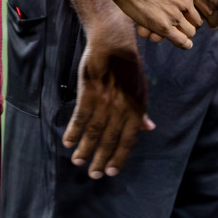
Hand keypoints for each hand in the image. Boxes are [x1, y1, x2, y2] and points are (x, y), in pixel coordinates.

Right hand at [64, 8, 154, 178]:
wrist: (113, 43)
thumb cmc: (128, 66)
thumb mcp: (141, 88)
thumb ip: (141, 111)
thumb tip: (149, 129)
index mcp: (136, 107)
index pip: (129, 139)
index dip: (119, 156)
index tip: (111, 171)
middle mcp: (122, 107)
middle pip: (109, 139)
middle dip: (100, 159)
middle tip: (93, 175)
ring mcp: (105, 100)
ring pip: (93, 131)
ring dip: (85, 150)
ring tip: (78, 163)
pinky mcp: (89, 92)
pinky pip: (80, 116)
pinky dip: (73, 131)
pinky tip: (68, 142)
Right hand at [111, 0, 204, 48]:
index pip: (200, 3)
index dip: (194, 8)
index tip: (189, 12)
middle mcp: (185, 1)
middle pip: (197, 19)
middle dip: (191, 23)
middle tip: (184, 25)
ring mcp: (175, 14)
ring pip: (190, 31)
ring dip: (186, 34)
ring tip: (181, 35)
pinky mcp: (164, 26)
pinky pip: (180, 40)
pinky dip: (183, 44)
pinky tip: (185, 44)